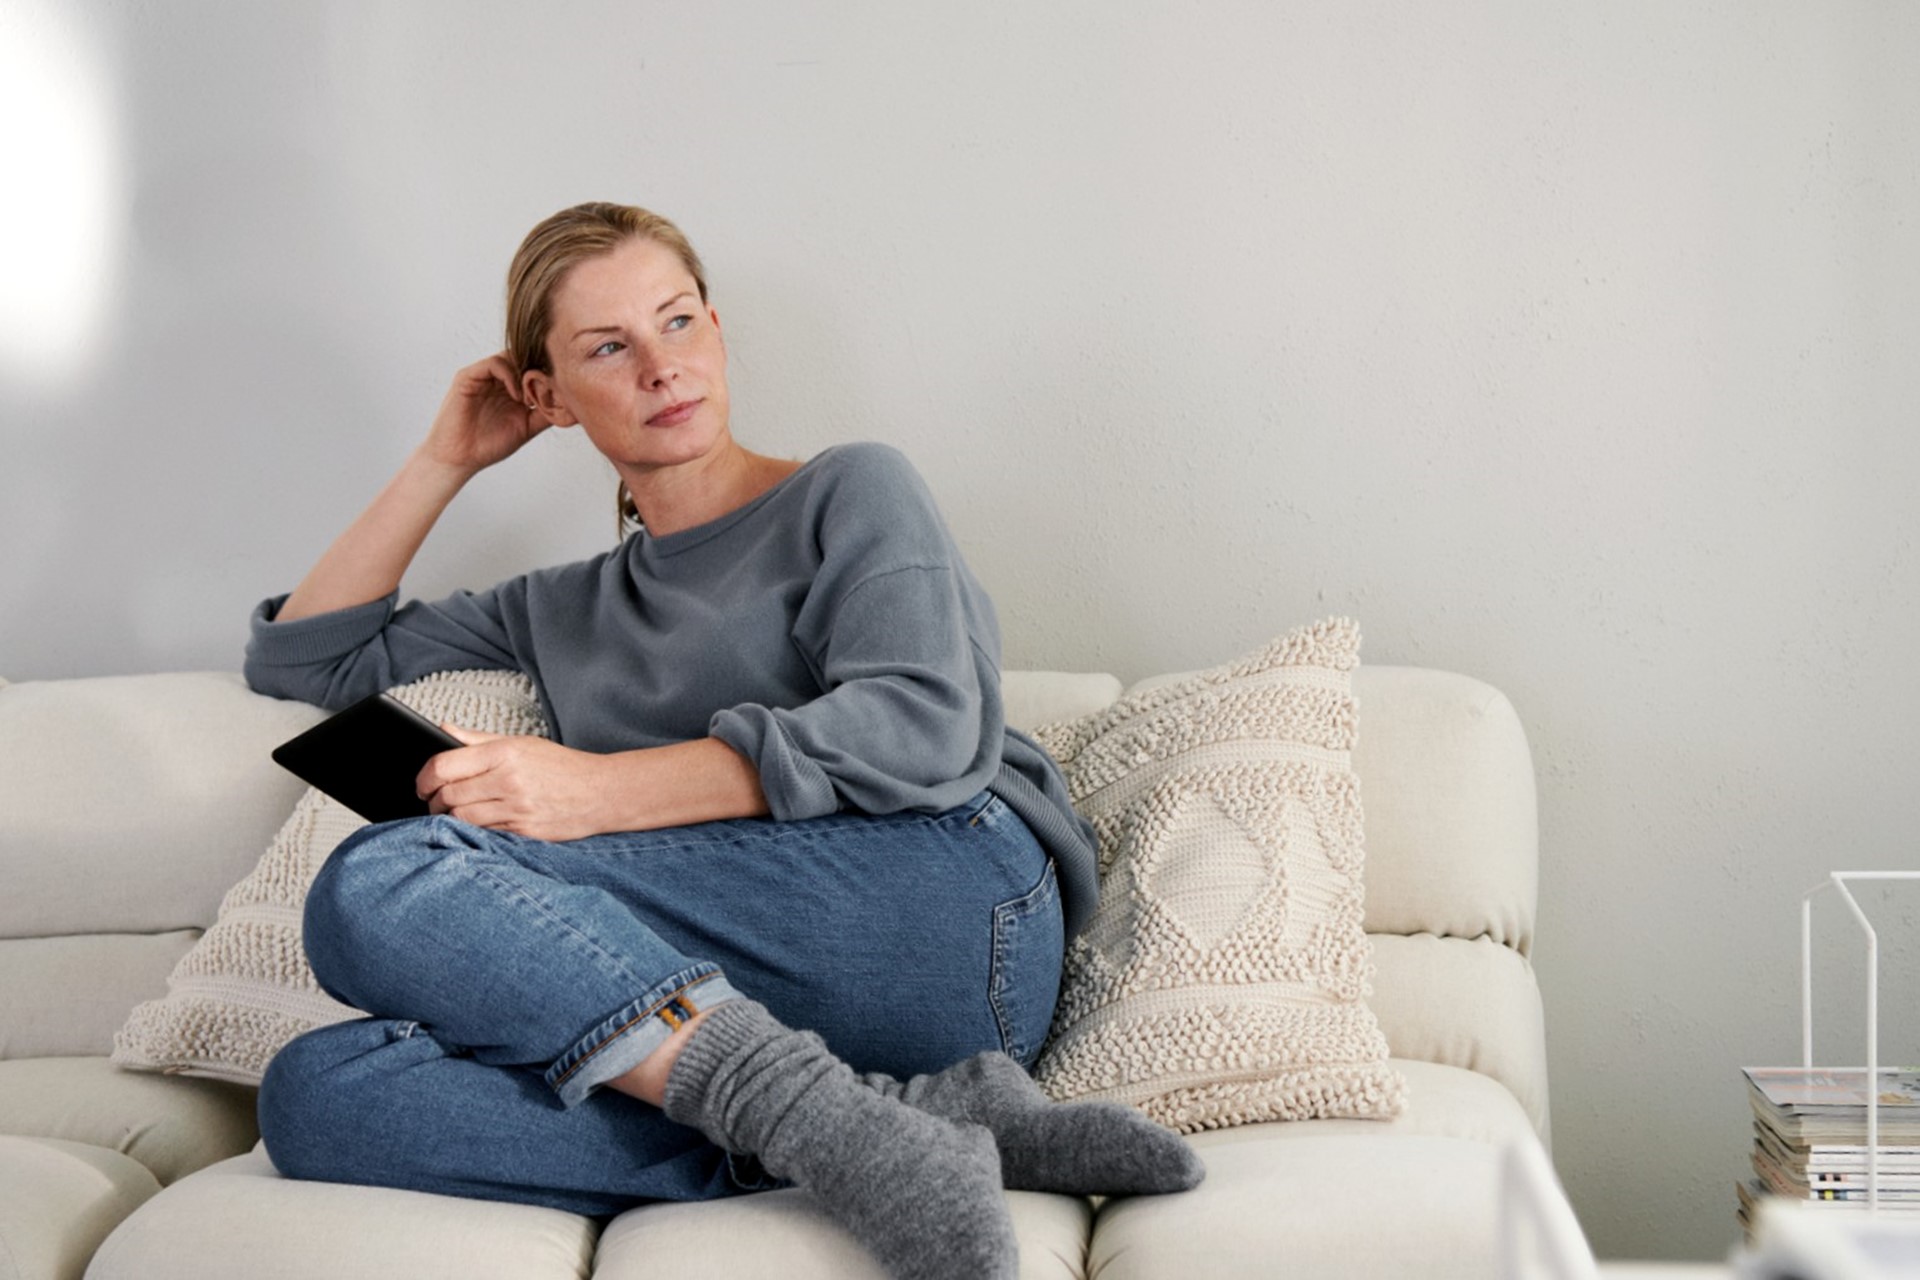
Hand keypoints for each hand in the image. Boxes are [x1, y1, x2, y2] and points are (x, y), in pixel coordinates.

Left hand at [417, 724, 612, 841]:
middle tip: (433, 801)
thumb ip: (477, 740)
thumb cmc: (561, 767)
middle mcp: (509, 780)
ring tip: (451, 813)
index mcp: (505, 753)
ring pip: (462, 818)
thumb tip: (442, 730)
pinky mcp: (524, 831)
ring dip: (449, 817)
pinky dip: (472, 829)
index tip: (421, 783)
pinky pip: (484, 833)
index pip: (445, 765)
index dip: (424, 777)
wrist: (602, 793)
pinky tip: (474, 823)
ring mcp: (517, 808)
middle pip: (448, 795)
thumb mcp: (521, 743)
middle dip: (433, 801)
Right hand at [419, 353, 552, 476]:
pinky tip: (516, 396)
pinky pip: (493, 363)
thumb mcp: (527, 427)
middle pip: (524, 357)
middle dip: (540, 370)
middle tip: (550, 388)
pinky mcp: (468, 377)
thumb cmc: (489, 445)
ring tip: (531, 398)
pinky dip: (509, 375)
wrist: (460, 458)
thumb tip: (571, 406)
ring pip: (511, 356)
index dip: (548, 374)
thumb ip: (545, 413)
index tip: (561, 390)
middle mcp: (497, 378)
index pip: (533, 367)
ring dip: (526, 373)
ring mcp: (482, 376)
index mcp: (510, 387)